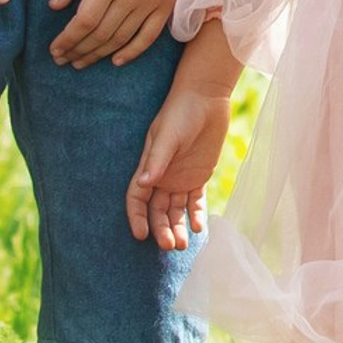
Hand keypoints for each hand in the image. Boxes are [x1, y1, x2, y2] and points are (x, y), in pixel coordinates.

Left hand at [48, 0, 191, 66]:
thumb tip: (55, 6)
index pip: (84, 21)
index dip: (68, 39)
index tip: (54, 49)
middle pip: (101, 34)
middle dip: (78, 50)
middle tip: (63, 59)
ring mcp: (154, 0)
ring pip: (122, 39)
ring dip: (99, 54)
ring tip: (81, 62)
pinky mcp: (168, 2)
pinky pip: (149, 36)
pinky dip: (132, 52)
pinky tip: (116, 60)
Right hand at [124, 29, 235, 251]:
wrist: (206, 97)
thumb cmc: (181, 112)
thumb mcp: (168, 135)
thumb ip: (158, 160)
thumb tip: (145, 184)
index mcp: (149, 167)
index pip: (137, 198)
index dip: (136, 217)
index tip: (141, 235)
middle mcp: (162, 176)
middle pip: (157, 210)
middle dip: (161, 229)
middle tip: (170, 246)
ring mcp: (180, 178)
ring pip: (175, 210)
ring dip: (178, 227)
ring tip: (184, 244)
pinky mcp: (199, 176)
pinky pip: (195, 201)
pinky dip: (196, 214)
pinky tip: (199, 226)